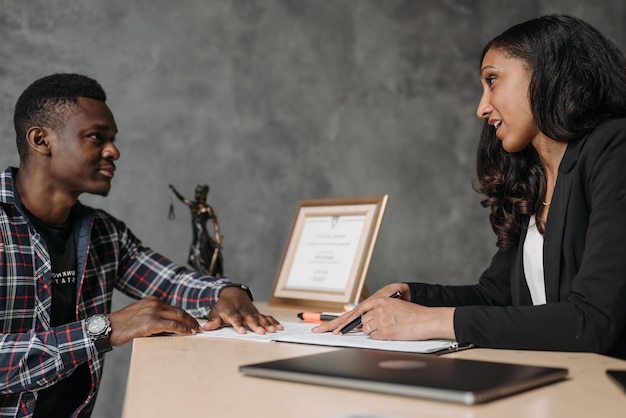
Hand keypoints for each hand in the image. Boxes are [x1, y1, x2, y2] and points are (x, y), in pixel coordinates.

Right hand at [108, 296, 201, 345]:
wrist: (109, 327)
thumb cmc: (123, 325)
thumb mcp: (140, 314)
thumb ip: (154, 316)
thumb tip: (170, 326)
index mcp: (153, 300)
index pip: (174, 308)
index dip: (185, 315)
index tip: (192, 322)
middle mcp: (155, 303)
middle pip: (179, 311)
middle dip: (191, 320)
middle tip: (198, 327)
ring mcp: (153, 311)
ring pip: (178, 317)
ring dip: (189, 325)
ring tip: (195, 331)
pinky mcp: (151, 322)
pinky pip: (172, 325)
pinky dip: (183, 330)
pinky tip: (188, 334)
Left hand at [202, 287, 282, 333]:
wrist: (234, 293)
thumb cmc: (224, 305)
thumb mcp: (215, 311)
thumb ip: (213, 320)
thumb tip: (206, 327)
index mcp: (232, 311)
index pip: (235, 318)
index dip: (238, 324)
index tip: (242, 331)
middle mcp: (243, 311)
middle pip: (250, 318)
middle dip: (256, 325)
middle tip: (261, 331)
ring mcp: (252, 312)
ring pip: (260, 318)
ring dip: (267, 324)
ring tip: (273, 330)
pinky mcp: (258, 313)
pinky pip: (267, 317)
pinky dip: (273, 321)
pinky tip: (279, 327)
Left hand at [312, 283, 455, 340]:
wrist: (427, 320)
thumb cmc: (412, 315)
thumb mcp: (392, 308)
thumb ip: (376, 313)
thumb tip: (363, 323)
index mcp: (377, 301)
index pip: (353, 311)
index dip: (337, 320)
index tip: (326, 327)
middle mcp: (376, 309)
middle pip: (352, 320)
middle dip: (334, 327)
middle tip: (318, 332)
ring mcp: (379, 320)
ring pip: (365, 330)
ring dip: (372, 331)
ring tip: (389, 328)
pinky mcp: (384, 331)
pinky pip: (374, 337)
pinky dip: (380, 337)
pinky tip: (391, 332)